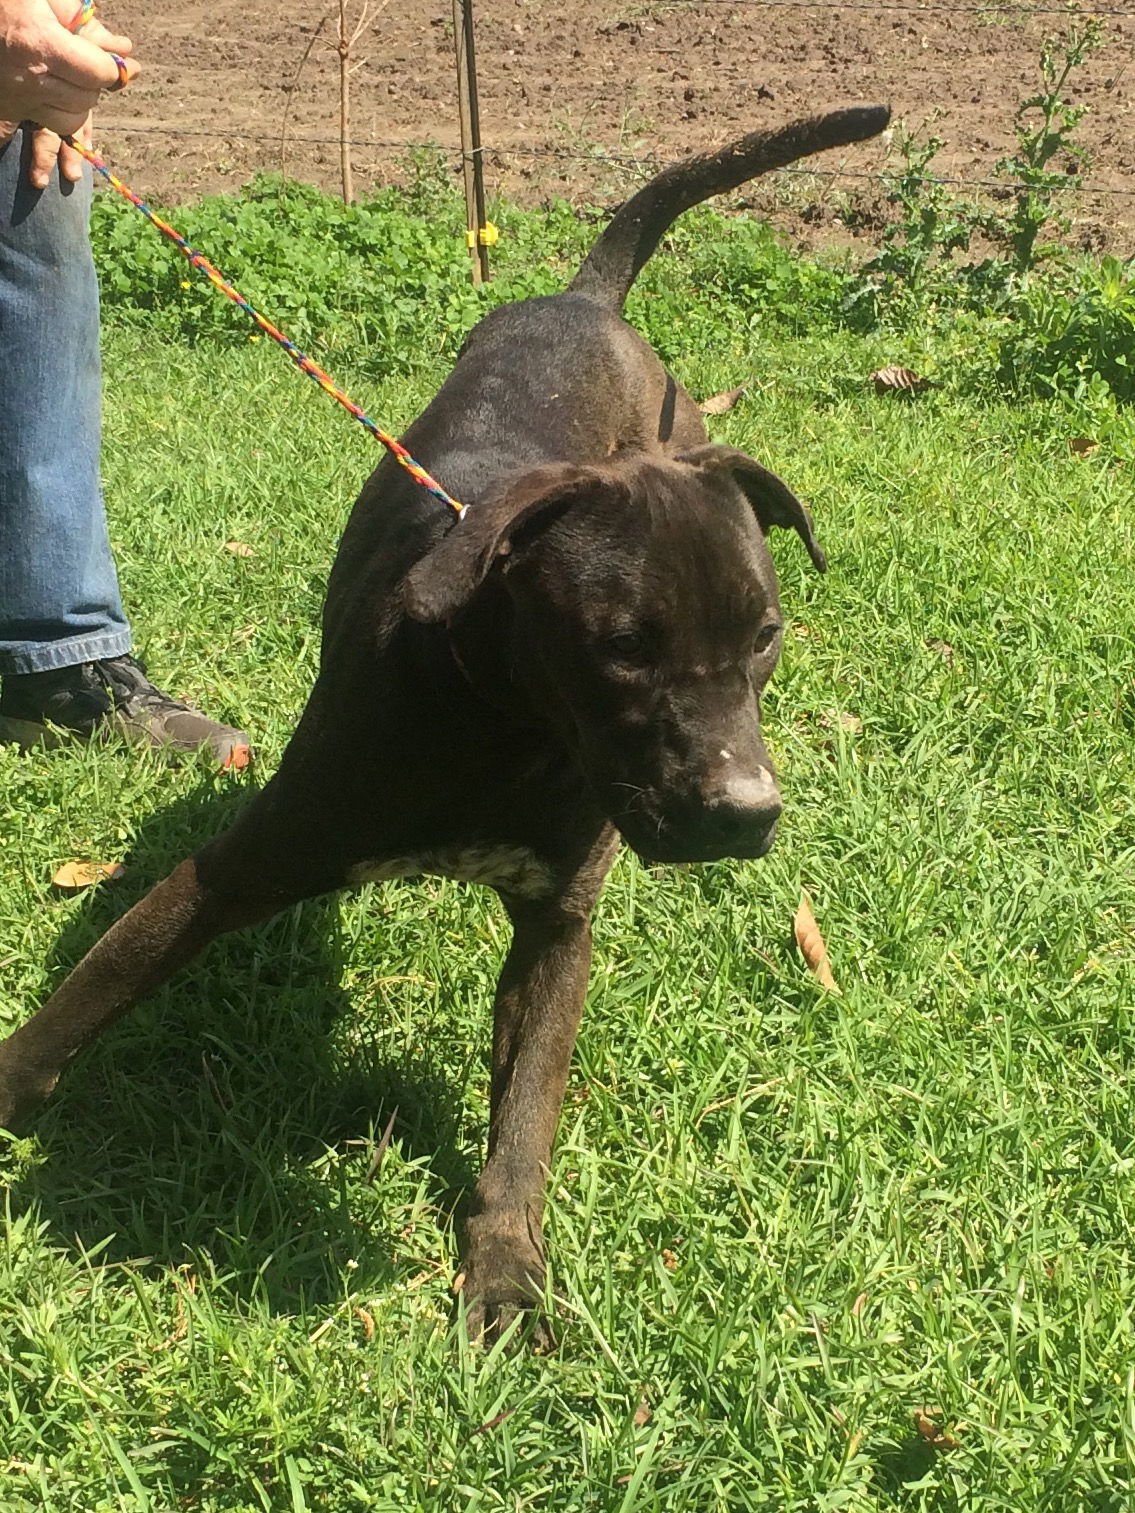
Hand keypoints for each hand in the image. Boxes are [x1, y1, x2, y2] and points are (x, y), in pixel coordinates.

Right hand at [0, 0, 138, 135]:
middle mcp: (31, 78)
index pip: (99, 73)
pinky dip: (61, 112)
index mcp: (41, 43)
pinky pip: (49, 124)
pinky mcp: (10, 110)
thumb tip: (123, 48)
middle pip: (88, 98)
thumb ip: (82, 21)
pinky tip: (56, 90)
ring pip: (72, 119)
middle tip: (92, 63)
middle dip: (97, 82)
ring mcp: (20, 98)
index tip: (124, 62)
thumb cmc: (5, 1)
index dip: (116, 68)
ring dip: (81, 101)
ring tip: (74, 78)